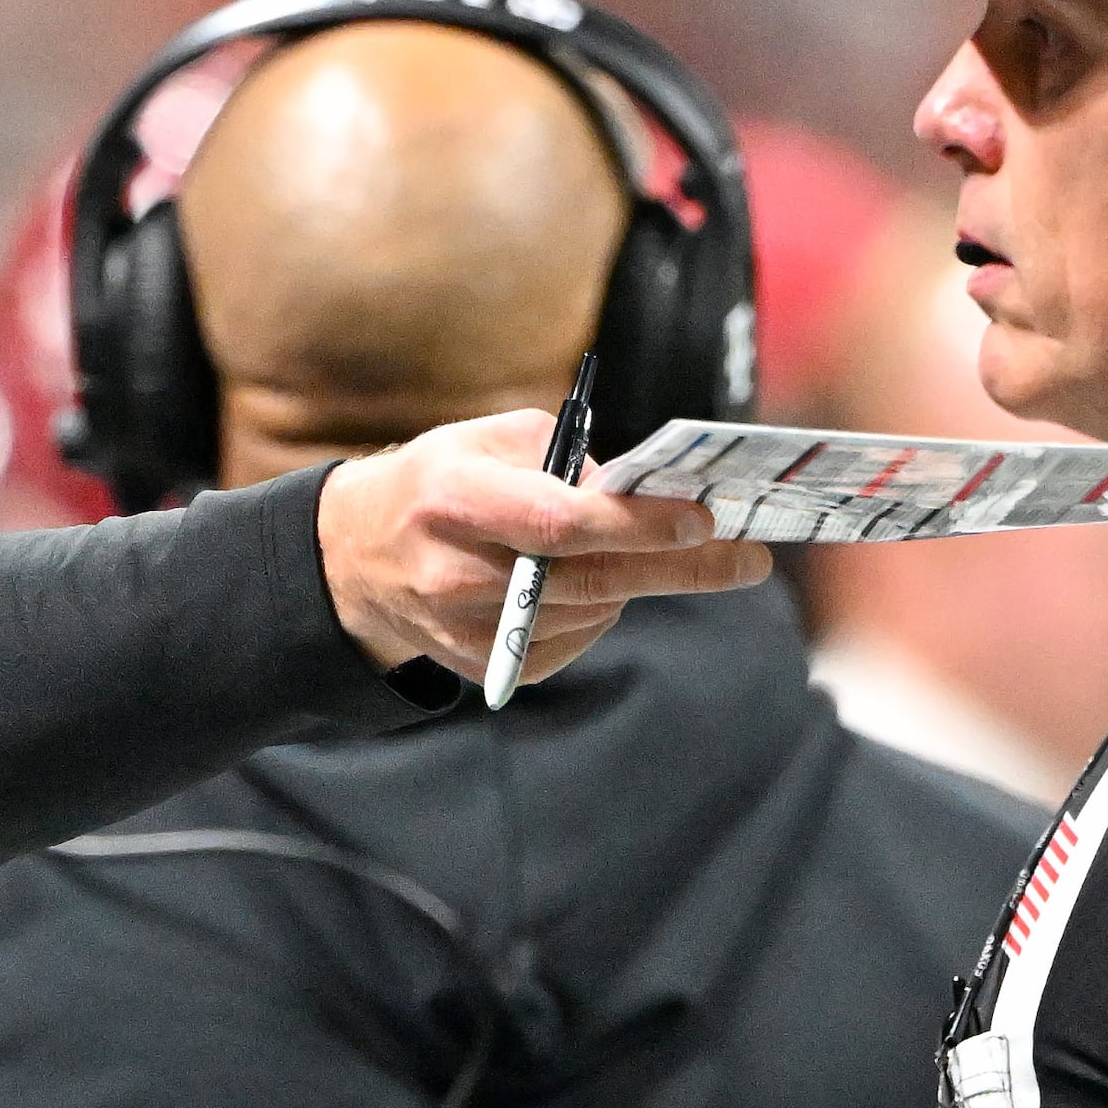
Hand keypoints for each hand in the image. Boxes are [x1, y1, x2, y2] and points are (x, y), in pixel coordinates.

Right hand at [314, 409, 764, 683]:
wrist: (358, 558)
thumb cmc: (440, 482)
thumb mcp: (486, 440)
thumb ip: (565, 460)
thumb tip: (643, 494)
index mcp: (452, 499)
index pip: (560, 521)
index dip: (636, 524)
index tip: (704, 517)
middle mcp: (455, 572)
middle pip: (590, 578)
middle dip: (679, 566)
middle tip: (749, 558)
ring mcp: (468, 630)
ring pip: (591, 611)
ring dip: (634, 580)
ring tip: (653, 550)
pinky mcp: (484, 667)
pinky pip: (572, 642)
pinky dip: (597, 610)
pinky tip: (587, 583)